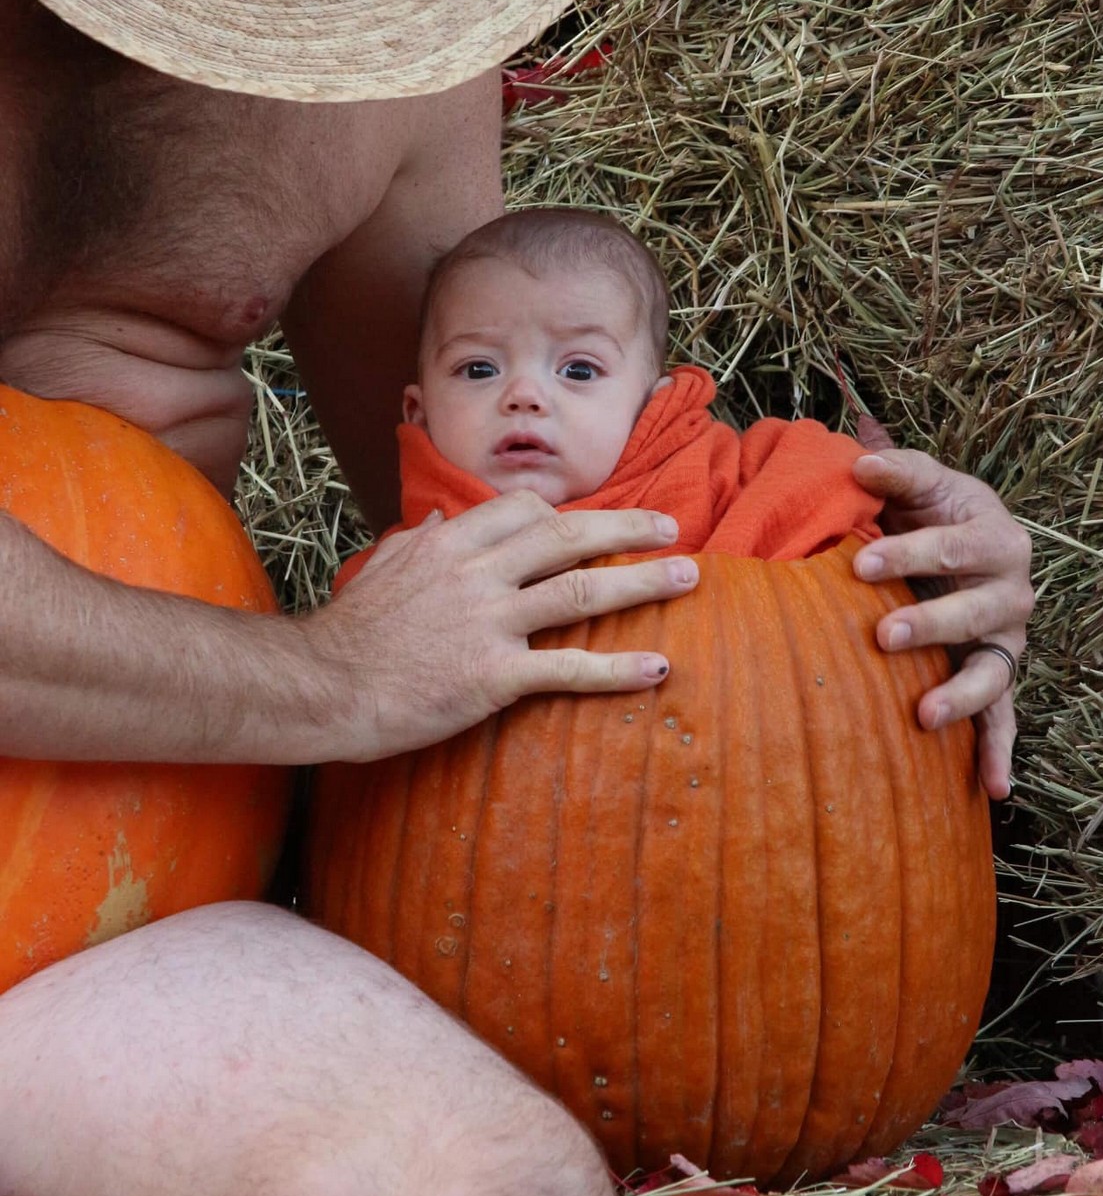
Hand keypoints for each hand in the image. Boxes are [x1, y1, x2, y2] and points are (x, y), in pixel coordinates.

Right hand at [303, 491, 698, 761]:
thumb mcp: (380, 568)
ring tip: (688, 576)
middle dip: (626, 526)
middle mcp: (477, 573)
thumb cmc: (348, 633)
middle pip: (567, 536)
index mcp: (450, 543)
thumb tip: (440, 520)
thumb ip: (417, 542)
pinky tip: (656, 669)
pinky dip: (617, 668)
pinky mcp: (493, 676)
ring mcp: (488, 622)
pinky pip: (568, 668)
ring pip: (581, 590)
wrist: (320, 686)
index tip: (593, 522)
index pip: (523, 510)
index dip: (566, 513)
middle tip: (671, 526)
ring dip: (642, 582)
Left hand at [851, 416, 1033, 801]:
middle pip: (976, 611)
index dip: (909, 553)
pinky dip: (999, 753)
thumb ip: (895, 469)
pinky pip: (1003, 719)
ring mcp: (1006, 641)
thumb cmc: (930, 509)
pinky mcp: (997, 679)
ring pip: (992, 672)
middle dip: (931, 623)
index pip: (953, 547)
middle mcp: (1013, 592)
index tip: (860, 564)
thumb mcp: (920, 482)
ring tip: (925, 714)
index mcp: (997, 537)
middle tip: (883, 634)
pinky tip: (993, 790)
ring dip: (960, 694)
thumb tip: (858, 459)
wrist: (955, 541)